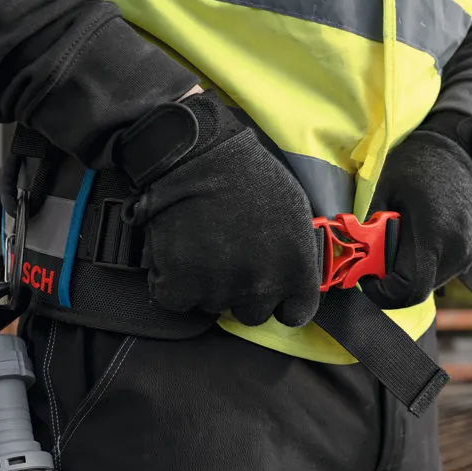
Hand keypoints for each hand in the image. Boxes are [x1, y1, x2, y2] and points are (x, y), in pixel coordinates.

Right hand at [121, 90, 320, 326]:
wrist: (200, 156)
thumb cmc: (253, 176)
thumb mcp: (297, 213)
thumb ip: (297, 254)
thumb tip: (291, 275)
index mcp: (296, 272)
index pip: (296, 314)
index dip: (283, 303)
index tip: (272, 289)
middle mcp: (262, 289)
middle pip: (253, 313)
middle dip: (244, 293)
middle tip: (232, 262)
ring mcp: (220, 291)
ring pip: (214, 306)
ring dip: (209, 285)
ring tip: (204, 249)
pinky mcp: (180, 287)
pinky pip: (178, 300)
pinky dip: (174, 283)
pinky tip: (180, 254)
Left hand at [360, 128, 471, 308]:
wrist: (456, 153)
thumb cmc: (416, 166)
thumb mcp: (382, 189)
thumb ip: (367, 226)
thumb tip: (347, 253)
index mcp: (433, 236)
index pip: (410, 290)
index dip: (383, 293)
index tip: (366, 277)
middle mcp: (455, 251)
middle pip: (416, 289)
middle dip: (390, 279)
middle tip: (374, 256)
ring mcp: (466, 254)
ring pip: (428, 283)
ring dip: (405, 272)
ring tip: (393, 242)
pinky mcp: (468, 254)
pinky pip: (439, 273)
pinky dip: (419, 265)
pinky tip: (410, 240)